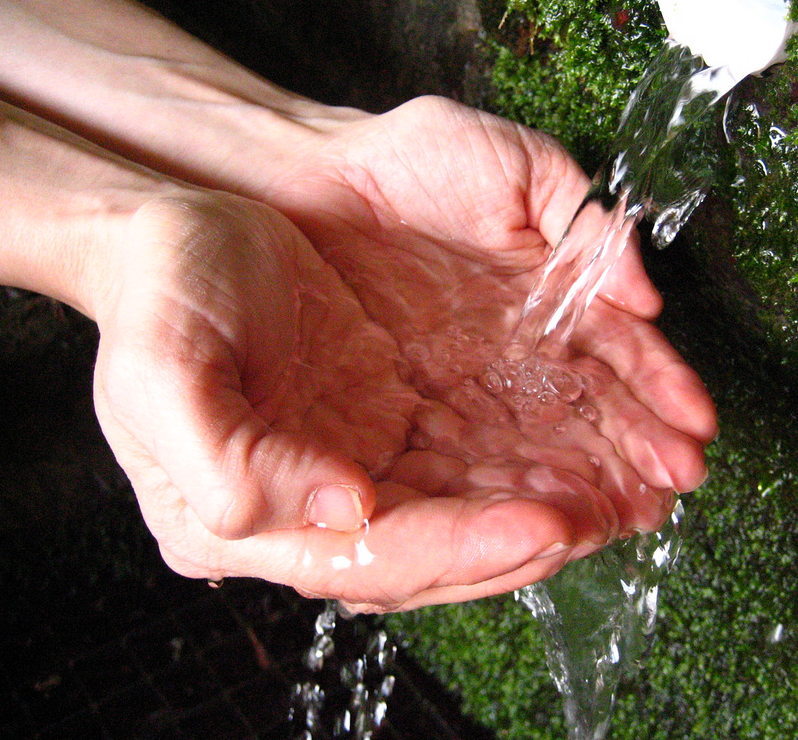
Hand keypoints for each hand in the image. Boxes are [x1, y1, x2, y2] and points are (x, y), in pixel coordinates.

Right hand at [91, 98, 714, 612]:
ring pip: (473, 510)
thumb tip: (350, 512)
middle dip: (540, 535)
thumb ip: (237, 463)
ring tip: (636, 494)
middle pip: (446, 550)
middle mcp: (317, 511)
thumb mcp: (162, 373)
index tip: (551, 522)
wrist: (172, 237)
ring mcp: (359, 470)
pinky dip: (536, 460)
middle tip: (625, 513)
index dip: (470, 546)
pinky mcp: (387, 427)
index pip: (384, 559)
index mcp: (253, 518)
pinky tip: (589, 454)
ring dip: (557, 505)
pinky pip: (475, 460)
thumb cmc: (161, 295)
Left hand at [270, 95, 716, 518]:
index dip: (658, 392)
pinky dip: (513, 484)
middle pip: (590, 412)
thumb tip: (647, 296)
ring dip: (591, 479)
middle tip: (674, 486)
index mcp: (550, 299)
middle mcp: (517, 353)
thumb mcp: (517, 166)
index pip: (617, 355)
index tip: (694, 429)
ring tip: (634, 510)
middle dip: (637, 450)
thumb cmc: (414, 161)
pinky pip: (472, 454)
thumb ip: (585, 220)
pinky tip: (552, 511)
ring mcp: (470, 385)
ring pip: (541, 442)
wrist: (315, 179)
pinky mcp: (416, 412)